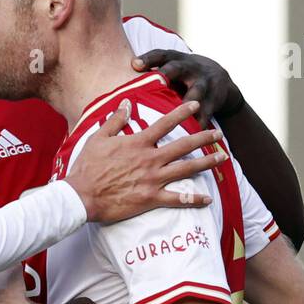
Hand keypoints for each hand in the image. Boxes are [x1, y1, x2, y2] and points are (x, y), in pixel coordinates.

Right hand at [64, 99, 226, 223]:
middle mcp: (150, 159)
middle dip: (204, 138)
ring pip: (186, 169)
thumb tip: (126, 103)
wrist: (81, 196)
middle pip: (183, 146)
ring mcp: (152, 179)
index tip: (195, 105)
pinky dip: (194, 199)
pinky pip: (178, 199)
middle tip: (218, 133)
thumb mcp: (98, 138)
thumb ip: (115, 120)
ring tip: (221, 158)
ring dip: (206, 163)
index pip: (165, 124)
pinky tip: (208, 199)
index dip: (182, 112)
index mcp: (138, 143)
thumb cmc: (87, 167)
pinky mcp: (151, 198)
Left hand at [132, 50, 241, 127]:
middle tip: (158, 80)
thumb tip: (116, 90)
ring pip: (195, 91)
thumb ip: (147, 77)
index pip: (159, 55)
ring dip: (188, 102)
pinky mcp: (214, 99)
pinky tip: (194, 133)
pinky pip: (207, 112)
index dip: (148, 58)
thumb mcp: (168, 70)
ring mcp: (204, 82)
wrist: (218, 79)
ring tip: (178, 115)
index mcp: (174, 60)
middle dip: (168, 73)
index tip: (135, 64)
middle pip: (177, 68)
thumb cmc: (180, 77)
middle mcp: (189, 68)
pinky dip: (201, 122)